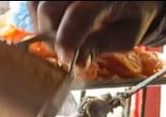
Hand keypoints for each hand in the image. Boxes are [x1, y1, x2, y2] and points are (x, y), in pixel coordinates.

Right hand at [29, 1, 162, 64]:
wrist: (132, 0)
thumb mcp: (125, 37)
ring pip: (36, 5)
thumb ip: (101, 46)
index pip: (78, 13)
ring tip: (62, 38)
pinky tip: (55, 27)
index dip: (67, 41)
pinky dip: (39, 18)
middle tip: (67, 52)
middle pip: (49, 9)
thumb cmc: (131, 16)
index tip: (67, 60)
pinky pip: (33, 2)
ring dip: (43, 27)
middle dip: (53, 37)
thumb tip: (76, 61)